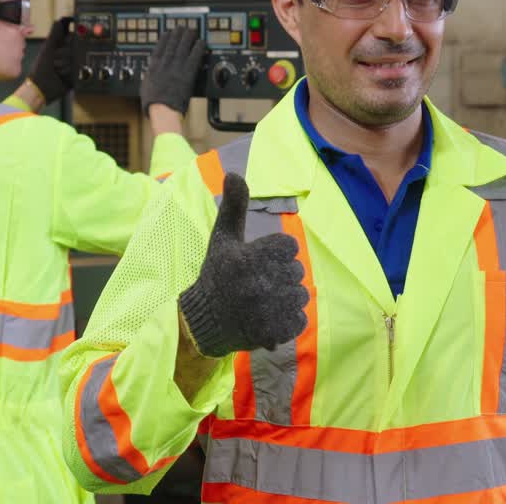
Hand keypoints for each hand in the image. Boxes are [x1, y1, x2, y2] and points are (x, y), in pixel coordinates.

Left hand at [29, 17, 74, 104]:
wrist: (42, 87)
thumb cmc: (41, 67)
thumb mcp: (47, 49)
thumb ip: (54, 35)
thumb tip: (59, 20)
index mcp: (61, 45)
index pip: (73, 36)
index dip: (71, 38)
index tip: (68, 40)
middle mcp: (69, 54)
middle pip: (77, 48)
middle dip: (66, 54)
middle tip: (56, 60)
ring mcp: (73, 64)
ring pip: (78, 59)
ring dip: (67, 65)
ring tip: (58, 70)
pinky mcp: (77, 74)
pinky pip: (80, 70)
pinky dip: (71, 73)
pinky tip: (63, 76)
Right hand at [140, 27, 205, 115]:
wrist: (163, 110)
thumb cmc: (153, 104)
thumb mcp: (146, 87)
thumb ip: (150, 78)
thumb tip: (149, 75)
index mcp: (154, 68)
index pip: (159, 49)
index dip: (164, 39)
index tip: (167, 33)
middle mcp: (165, 65)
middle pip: (172, 45)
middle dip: (177, 35)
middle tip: (182, 28)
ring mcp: (176, 68)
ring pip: (183, 48)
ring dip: (188, 38)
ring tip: (192, 30)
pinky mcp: (187, 74)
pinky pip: (194, 58)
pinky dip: (198, 49)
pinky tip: (201, 43)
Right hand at [177, 174, 308, 357]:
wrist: (204, 321)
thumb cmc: (218, 273)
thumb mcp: (223, 237)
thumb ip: (234, 205)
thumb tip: (233, 172)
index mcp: (248, 257)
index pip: (290, 247)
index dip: (277, 253)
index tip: (258, 261)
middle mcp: (257, 284)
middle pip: (297, 271)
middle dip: (281, 276)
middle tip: (258, 283)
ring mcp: (266, 311)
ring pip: (301, 296)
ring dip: (287, 298)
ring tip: (263, 301)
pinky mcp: (273, 333)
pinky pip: (300, 320)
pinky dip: (289, 320)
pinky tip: (269, 317)